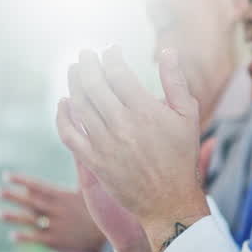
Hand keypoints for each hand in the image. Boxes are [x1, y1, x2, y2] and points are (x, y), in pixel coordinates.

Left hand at [0, 171, 104, 251]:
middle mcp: (57, 211)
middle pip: (31, 202)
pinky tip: (13, 236)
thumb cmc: (101, 209)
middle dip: (13, 196)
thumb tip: (81, 149)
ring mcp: (57, 226)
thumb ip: (83, 168)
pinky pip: (38, 238)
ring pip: (31, 220)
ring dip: (13, 217)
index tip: (7, 175)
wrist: (111, 234)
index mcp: (64, 197)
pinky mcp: (59, 240)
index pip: (38, 187)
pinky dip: (25, 237)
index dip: (22, 181)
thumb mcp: (92, 189)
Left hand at [55, 47, 210, 251]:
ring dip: (73, 83)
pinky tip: (64, 103)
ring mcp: (105, 144)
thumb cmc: (181, 156)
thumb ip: (176, 81)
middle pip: (94, 84)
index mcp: (146, 111)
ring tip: (74, 70)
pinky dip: (62, 116)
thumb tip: (167, 50)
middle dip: (87, 64)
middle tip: (85, 53)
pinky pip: (69, 134)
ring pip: (80, 105)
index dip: (111, 56)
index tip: (110, 50)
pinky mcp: (93, 162)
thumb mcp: (188, 116)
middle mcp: (122, 125)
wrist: (169, 201)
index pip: (118, 73)